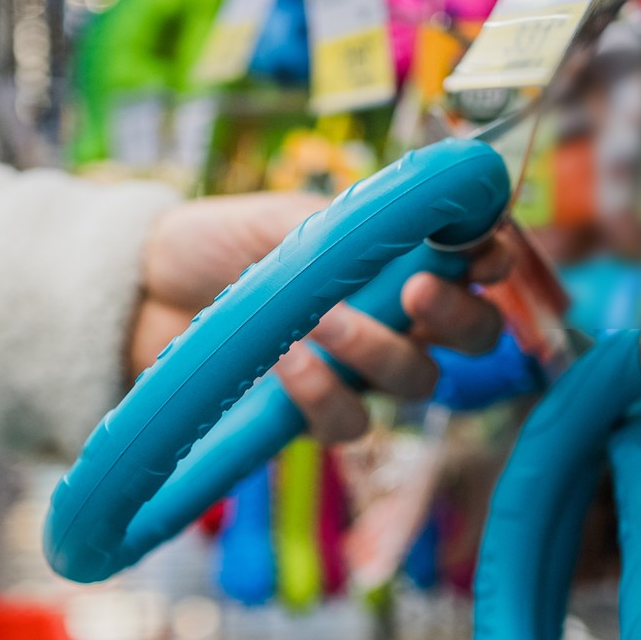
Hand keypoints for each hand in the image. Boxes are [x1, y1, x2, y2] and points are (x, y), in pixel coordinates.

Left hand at [132, 192, 518, 442]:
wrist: (145, 289)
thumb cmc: (221, 241)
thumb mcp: (291, 217)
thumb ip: (359, 225)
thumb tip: (416, 219)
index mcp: (400, 258)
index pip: (475, 262)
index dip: (495, 259)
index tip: (481, 254)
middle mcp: (396, 319)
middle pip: (473, 335)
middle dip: (458, 317)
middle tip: (416, 294)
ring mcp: (360, 370)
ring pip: (417, 380)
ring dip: (375, 348)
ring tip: (318, 317)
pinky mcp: (315, 415)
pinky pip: (350, 422)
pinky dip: (324, 393)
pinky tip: (286, 361)